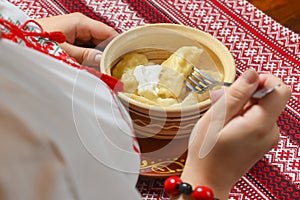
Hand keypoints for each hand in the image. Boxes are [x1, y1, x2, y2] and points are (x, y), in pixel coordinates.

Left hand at [35, 13, 117, 66]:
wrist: (18, 42)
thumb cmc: (37, 42)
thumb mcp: (64, 52)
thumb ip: (85, 56)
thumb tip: (103, 59)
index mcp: (80, 22)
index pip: (108, 31)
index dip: (118, 44)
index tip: (125, 57)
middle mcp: (79, 25)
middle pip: (102, 38)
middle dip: (108, 53)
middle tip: (114, 68)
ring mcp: (75, 31)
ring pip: (94, 44)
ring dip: (98, 56)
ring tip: (104, 69)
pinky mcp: (70, 38)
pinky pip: (85, 47)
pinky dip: (89, 56)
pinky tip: (92, 66)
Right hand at [178, 70, 290, 199]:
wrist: (209, 180)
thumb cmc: (207, 153)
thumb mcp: (215, 119)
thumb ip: (236, 95)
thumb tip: (252, 74)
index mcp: (260, 124)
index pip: (279, 89)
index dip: (262, 80)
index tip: (240, 86)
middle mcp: (270, 131)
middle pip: (268, 97)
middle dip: (245, 94)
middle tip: (221, 104)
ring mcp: (267, 137)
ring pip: (260, 107)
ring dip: (241, 106)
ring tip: (220, 118)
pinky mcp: (262, 140)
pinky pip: (257, 119)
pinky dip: (242, 116)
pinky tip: (226, 124)